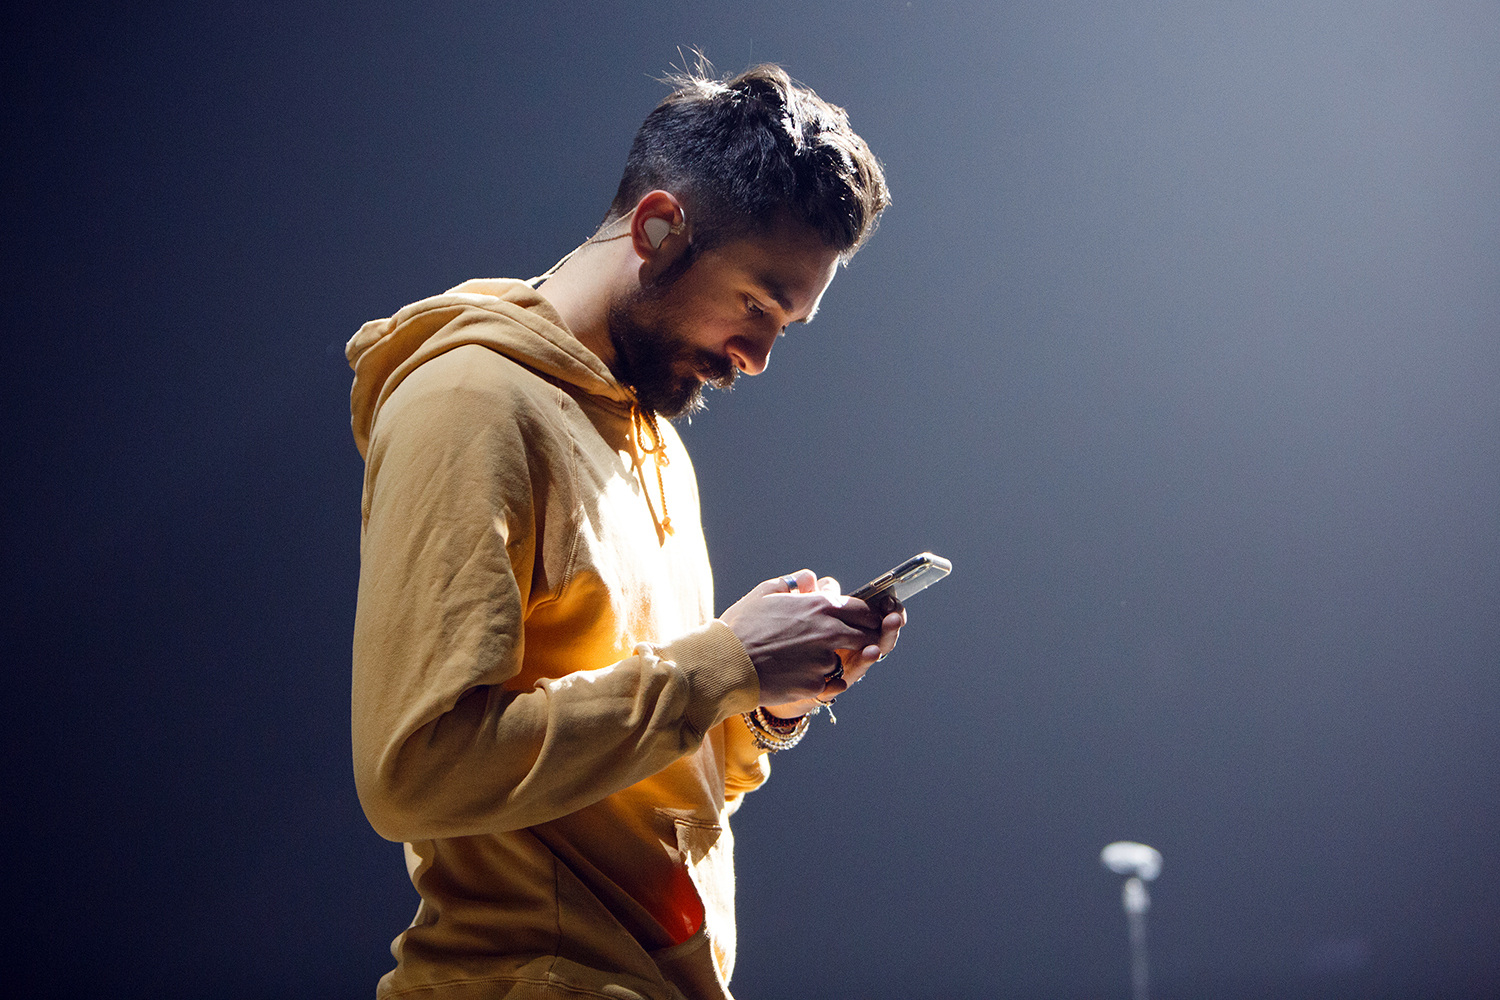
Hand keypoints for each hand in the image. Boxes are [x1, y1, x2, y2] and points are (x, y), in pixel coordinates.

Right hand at [721, 569, 904, 712]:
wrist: (725, 664)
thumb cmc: (740, 627)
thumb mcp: (763, 593)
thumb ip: (793, 583)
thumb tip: (810, 579)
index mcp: (819, 606)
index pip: (863, 609)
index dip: (866, 616)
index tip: (863, 621)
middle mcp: (829, 631)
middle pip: (866, 636)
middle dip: (862, 639)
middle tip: (848, 644)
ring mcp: (825, 659)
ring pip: (845, 660)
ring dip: (835, 660)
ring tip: (810, 661)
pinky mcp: (817, 684)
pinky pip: (831, 683)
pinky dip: (822, 681)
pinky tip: (799, 676)